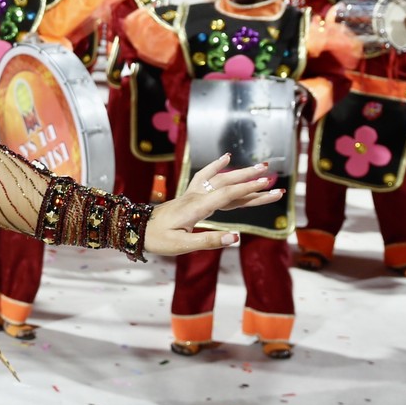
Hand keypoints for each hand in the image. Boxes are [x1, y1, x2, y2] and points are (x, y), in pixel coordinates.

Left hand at [143, 153, 281, 255]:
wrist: (135, 228)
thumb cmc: (157, 238)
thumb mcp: (182, 245)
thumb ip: (208, 241)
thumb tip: (235, 238)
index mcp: (196, 207)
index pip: (227, 195)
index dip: (248, 189)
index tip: (268, 185)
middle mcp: (195, 196)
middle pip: (226, 182)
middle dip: (249, 178)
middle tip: (270, 172)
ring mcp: (191, 194)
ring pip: (219, 179)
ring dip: (240, 173)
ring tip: (260, 167)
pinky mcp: (189, 195)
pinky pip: (205, 176)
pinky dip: (217, 167)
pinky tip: (226, 159)